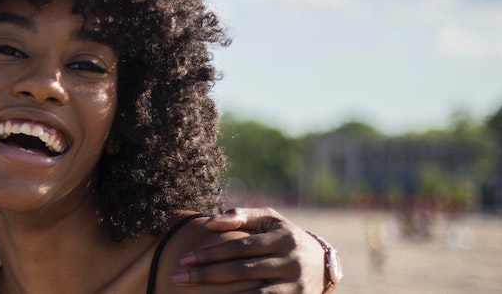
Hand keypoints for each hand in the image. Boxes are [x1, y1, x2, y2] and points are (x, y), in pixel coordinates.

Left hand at [173, 207, 329, 292]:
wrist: (324, 264)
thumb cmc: (285, 237)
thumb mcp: (269, 220)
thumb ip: (241, 216)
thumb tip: (210, 222)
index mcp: (283, 238)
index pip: (240, 247)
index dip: (211, 253)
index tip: (184, 259)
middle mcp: (291, 262)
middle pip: (242, 270)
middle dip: (207, 274)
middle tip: (178, 277)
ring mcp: (296, 286)